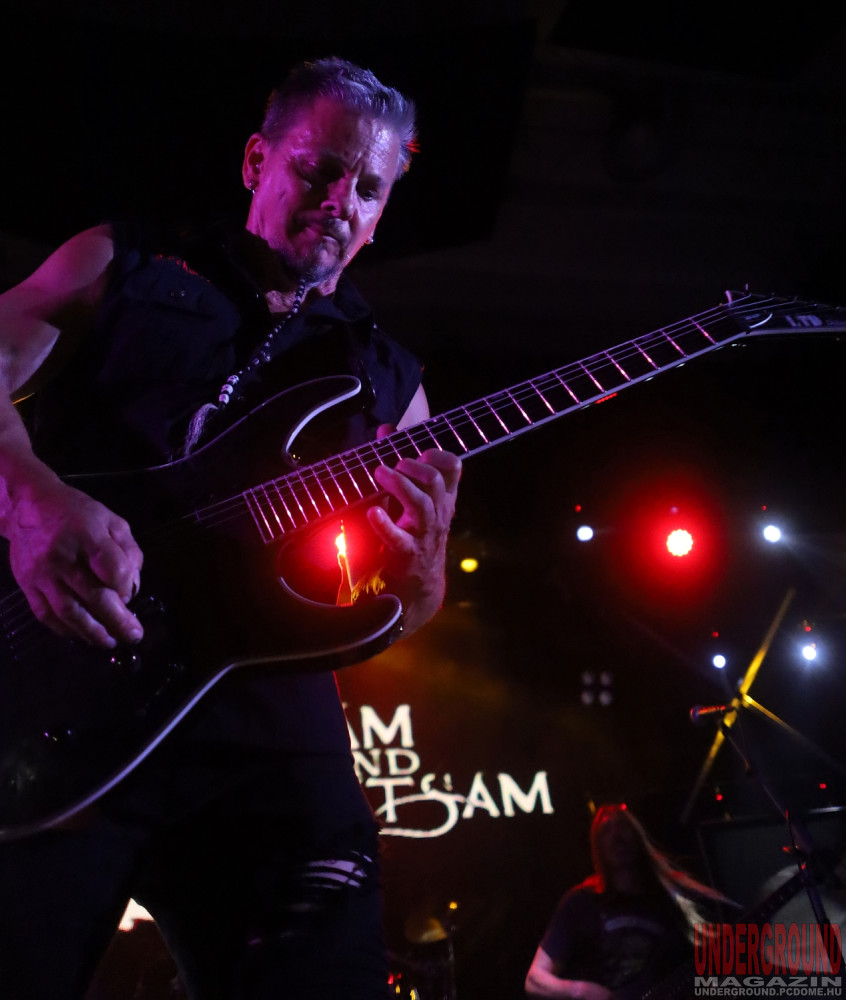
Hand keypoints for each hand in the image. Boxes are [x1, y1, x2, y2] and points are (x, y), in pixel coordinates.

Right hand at [7, 475, 143, 647]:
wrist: (27, 506)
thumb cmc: (77, 514)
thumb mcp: (112, 521)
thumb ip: (129, 552)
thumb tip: (132, 587)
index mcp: (87, 535)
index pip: (112, 569)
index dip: (125, 587)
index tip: (129, 594)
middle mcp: (62, 556)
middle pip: (93, 596)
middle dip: (117, 620)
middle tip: (133, 636)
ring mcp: (41, 573)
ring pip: (68, 611)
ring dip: (92, 632)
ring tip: (110, 642)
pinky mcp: (26, 584)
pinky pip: (46, 615)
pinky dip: (65, 630)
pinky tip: (81, 636)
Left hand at [366, 427, 460, 632]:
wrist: (416, 589)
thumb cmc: (412, 536)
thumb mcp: (410, 500)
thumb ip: (398, 464)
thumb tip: (386, 429)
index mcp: (441, 500)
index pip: (453, 468)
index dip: (437, 453)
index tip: (418, 451)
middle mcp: (437, 516)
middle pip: (435, 482)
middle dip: (413, 468)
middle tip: (394, 465)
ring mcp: (424, 535)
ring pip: (422, 505)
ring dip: (400, 485)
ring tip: (379, 473)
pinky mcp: (407, 555)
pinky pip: (398, 538)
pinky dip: (384, 524)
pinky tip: (372, 513)